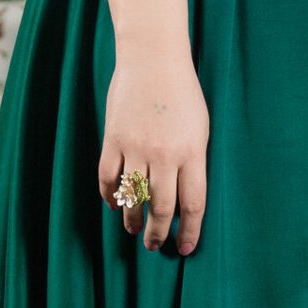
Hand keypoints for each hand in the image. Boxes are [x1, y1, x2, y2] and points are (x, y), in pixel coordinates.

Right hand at [98, 46, 208, 253]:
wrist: (153, 58)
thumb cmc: (183, 93)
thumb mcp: (200, 128)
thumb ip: (193, 161)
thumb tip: (184, 198)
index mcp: (193, 152)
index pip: (194, 204)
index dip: (190, 231)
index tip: (185, 248)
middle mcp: (165, 154)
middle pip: (162, 207)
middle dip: (159, 233)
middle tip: (155, 246)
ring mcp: (137, 146)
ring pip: (133, 197)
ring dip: (132, 219)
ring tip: (134, 230)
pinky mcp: (113, 138)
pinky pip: (108, 176)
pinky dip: (109, 195)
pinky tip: (113, 204)